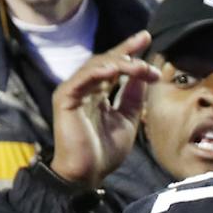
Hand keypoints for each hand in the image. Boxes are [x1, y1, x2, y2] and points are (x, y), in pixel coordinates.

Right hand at [49, 31, 160, 190]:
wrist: (86, 174)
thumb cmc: (104, 152)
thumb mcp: (127, 120)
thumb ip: (134, 97)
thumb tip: (144, 74)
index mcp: (98, 94)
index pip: (115, 67)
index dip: (130, 52)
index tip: (147, 39)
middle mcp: (85, 88)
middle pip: (106, 60)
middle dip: (127, 49)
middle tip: (145, 40)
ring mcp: (74, 91)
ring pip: (97, 66)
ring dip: (119, 62)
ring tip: (139, 65)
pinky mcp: (65, 98)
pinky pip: (82, 78)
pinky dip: (98, 72)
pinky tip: (114, 70)